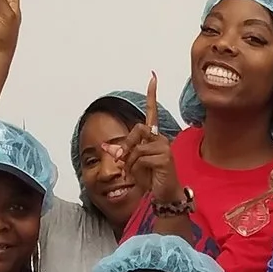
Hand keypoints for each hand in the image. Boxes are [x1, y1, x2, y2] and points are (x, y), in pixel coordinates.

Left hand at [120, 73, 181, 205]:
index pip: (152, 112)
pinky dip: (135, 168)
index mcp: (154, 137)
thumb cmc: (151, 178)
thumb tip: (107, 147)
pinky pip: (140, 158)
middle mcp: (161, 139)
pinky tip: (144, 175)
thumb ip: (123, 153)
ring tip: (135, 173)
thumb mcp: (133, 164)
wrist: (165, 194)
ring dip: (130, 162)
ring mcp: (164, 147)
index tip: (153, 77)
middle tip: (122, 160)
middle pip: (137, 129)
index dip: (152, 95)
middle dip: (126, 145)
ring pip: (136, 147)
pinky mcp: (165, 158)